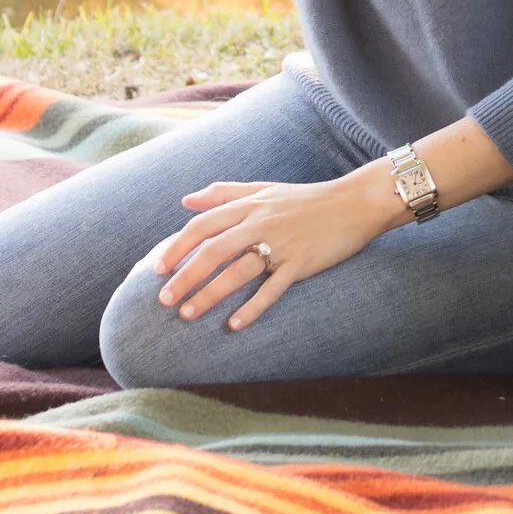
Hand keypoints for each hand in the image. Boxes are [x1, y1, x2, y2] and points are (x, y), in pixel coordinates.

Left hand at [154, 172, 399, 330]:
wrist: (356, 202)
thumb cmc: (307, 198)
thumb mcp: (264, 188)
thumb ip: (224, 193)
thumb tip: (186, 200)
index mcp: (250, 204)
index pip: (203, 225)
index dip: (177, 246)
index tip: (157, 268)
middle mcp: (261, 222)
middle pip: (213, 250)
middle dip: (185, 276)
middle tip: (163, 299)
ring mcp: (282, 244)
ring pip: (237, 272)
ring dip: (209, 294)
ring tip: (187, 314)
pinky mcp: (301, 263)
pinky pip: (272, 289)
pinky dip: (252, 308)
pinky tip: (233, 325)